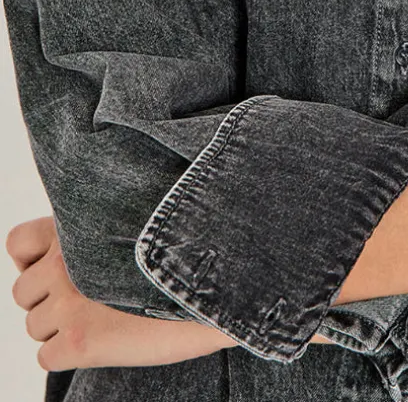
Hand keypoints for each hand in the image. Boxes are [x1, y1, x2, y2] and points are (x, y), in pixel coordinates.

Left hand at [6, 215, 247, 369]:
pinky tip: (103, 342)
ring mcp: (69, 301)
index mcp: (78, 227)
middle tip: (88, 300)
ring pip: (33, 325)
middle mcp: (65, 261)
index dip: (33, 260)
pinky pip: (46, 356)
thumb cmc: (188, 251)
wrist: (219, 287)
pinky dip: (67, 354)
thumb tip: (85, 247)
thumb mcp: (141, 220)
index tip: (60, 267)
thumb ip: (104, 230)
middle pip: (23, 292)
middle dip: (49, 299)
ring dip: (59, 326)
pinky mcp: (79, 340)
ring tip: (101, 319)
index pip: (18, 243)